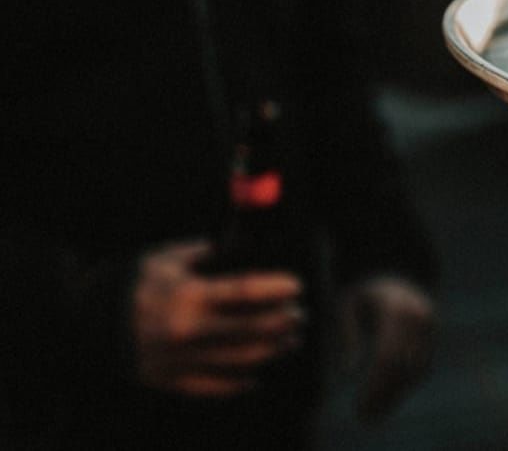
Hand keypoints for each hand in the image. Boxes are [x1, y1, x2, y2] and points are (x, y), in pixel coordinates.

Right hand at [132, 241, 303, 397]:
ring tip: (290, 339)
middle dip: (284, 321)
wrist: (88, 324)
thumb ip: (204, 251)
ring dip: (274, 349)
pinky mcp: (173, 381)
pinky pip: (218, 386)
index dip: (277, 288)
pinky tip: (259, 371)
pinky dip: (243, 380)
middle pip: (253, 329)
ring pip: (243, 360)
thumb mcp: (164, 259)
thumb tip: (242, 242)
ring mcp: (182, 360)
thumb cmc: (133, 285)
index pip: (246, 291)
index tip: (296, 285)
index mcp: (187, 297)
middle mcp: (188, 331)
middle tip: (299, 314)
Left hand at [340, 276, 434, 423]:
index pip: (387, 355)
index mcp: (396, 309)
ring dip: (396, 394)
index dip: (374, 384)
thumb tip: (348, 372)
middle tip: (365, 415)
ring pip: (415, 370)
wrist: (399, 273)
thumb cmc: (366, 293)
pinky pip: (422, 367)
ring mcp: (431, 327)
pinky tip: (387, 397)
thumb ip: (347, 336)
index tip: (359, 403)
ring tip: (374, 412)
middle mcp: (419, 319)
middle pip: (402, 366)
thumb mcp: (348, 306)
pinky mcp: (435, 337)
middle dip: (384, 394)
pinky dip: (406, 385)